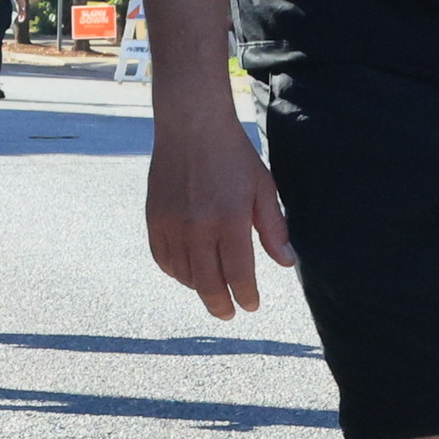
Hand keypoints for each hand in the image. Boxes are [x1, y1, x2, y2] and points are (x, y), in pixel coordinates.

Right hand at [147, 103, 292, 319]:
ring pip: (183, 274)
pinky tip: (188, 273)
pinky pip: (162, 258)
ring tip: (212, 290)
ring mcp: (172, 223)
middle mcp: (198, 226)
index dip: (245, 295)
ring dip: (199, 288)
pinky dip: (175, 272)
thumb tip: (285, 263)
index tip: (251, 306)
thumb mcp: (263, 188)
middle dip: (221, 305)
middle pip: (207, 283)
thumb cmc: (233, 155)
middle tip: (229, 313)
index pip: (238, 274)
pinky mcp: (154, 218)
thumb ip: (273, 228)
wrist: (191, 125)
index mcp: (229, 220)